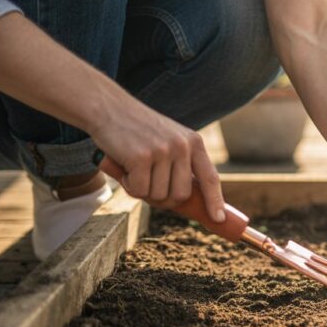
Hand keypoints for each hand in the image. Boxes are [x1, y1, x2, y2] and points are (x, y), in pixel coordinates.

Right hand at [88, 101, 224, 221]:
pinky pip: (139, 190)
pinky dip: (128, 185)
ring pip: (158, 195)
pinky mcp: (141, 157)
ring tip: (134, 168)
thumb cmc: (138, 130)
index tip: (218, 219)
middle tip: (148, 185)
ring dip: (142, 190)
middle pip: (181, 195)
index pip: (210, 178)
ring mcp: (163, 151)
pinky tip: (124, 167)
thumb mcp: (169, 140)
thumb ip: (181, 165)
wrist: (108, 108)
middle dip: (164, 199)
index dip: (215, 201)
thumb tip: (187, 200)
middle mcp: (182, 146)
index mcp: (194, 142)